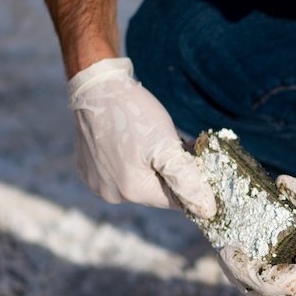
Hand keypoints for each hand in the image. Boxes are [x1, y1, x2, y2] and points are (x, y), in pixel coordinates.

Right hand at [68, 57, 215, 217]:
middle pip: (156, 191)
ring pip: (138, 182)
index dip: (189, 179)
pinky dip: (130, 161)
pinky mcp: (88, 169)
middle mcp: (111, 194)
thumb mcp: (167, 145)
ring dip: (151, 166)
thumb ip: (187, 179)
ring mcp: (96, 182)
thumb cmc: (134, 113)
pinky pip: (118, 172)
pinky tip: (132, 140)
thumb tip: (207, 209)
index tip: (194, 157)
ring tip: (152, 139)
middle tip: (177, 144)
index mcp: (132, 191)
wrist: (97, 86)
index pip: (174, 199)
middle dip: (170, 171)